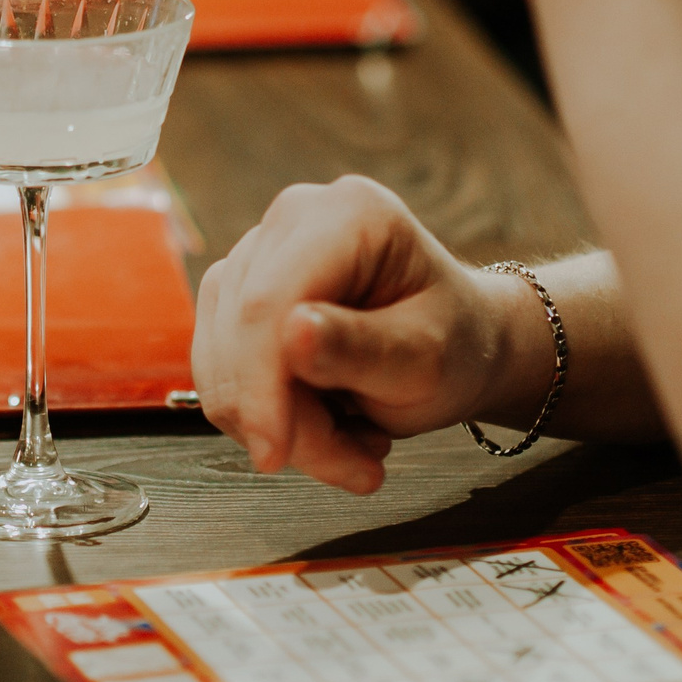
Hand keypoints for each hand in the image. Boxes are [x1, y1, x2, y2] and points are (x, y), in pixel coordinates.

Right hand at [192, 177, 548, 494]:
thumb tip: (291, 333)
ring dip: (281, 426)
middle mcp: (292, 219)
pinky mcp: (237, 293)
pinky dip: (265, 416)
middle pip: (240, 336)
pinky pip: (220, 372)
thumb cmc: (455, 346)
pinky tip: (325, 425)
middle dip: (285, 419)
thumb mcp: (425, 360)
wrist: (461, 346)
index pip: (267, 303)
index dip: (259, 385)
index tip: (275, 455)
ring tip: (354, 445)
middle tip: (356, 466)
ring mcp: (258, 254)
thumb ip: (361, 348)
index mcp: (348, 215)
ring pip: (221, 363)